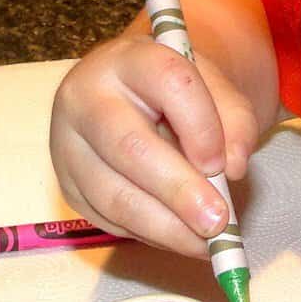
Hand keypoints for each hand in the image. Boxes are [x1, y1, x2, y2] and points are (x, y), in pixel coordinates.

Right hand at [50, 30, 262, 258]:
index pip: (169, 83)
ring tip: (204, 243)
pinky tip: (177, 236)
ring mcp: (66, 142)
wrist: (135, 95)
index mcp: (130, 58)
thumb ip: (235, 121)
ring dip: (164, 226)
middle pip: (130, 147)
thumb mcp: (215, 90)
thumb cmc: (178, 93)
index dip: (202, 127)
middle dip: (178, 191)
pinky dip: (147, 234)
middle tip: (217, 222)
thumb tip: (231, 169)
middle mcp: (85, 95)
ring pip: (112, 193)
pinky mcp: (65, 182)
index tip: (226, 165)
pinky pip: (104, 217)